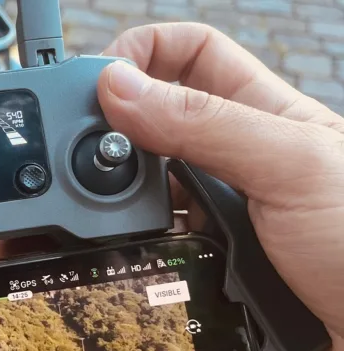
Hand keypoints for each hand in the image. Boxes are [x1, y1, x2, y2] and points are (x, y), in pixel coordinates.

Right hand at [97, 22, 343, 350]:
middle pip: (152, 123)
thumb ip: (203, 124)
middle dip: (114, 129)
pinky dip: (123, 249)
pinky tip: (118, 252)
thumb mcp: (292, 165)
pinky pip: (145, 250)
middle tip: (84, 151)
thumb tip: (119, 88)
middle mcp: (233, 163)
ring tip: (99, 208)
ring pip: (141, 192)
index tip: (99, 80)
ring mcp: (215, 219)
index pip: (190, 55)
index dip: (142, 53)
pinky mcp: (200, 270)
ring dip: (115, 197)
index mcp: (263, 116)